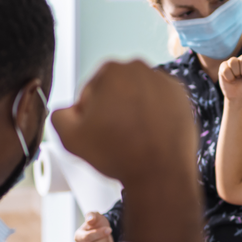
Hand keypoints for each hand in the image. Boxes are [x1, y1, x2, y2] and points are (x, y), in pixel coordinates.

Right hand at [53, 60, 203, 241]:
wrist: (160, 173)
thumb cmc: (118, 154)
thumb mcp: (70, 138)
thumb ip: (59, 116)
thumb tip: (66, 111)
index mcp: (110, 70)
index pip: (90, 91)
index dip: (88, 114)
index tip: (96, 131)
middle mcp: (140, 68)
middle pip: (116, 90)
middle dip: (112, 109)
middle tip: (113, 136)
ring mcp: (164, 82)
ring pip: (138, 96)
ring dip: (133, 112)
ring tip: (133, 139)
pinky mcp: (183, 97)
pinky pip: (160, 104)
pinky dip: (155, 116)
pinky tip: (150, 136)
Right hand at [74, 212, 115, 241]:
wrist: (104, 229)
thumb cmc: (97, 223)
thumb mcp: (95, 215)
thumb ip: (91, 216)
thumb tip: (90, 220)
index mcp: (78, 236)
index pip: (87, 238)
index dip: (99, 234)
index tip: (109, 229)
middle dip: (104, 239)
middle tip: (107, 233)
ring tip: (107, 239)